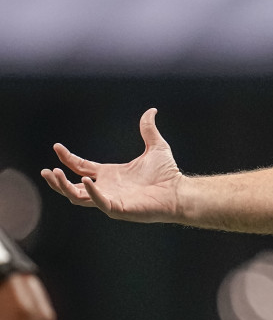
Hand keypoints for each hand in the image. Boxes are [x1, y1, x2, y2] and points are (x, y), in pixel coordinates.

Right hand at [41, 109, 183, 222]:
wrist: (179, 191)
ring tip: (54, 174)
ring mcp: (110, 199)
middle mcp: (106, 187)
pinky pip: (98, 202)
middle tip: (46, 170)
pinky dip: (90, 192)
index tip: (57, 146)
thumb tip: (151, 110)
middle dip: (57, 180)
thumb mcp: (156, 147)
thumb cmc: (168, 174)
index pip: (81, 166)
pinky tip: (84, 180)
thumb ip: (148, 129)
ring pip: (77, 197)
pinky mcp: (118, 208)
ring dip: (64, 187)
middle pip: (72, 186)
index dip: (68, 158)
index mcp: (110, 174)